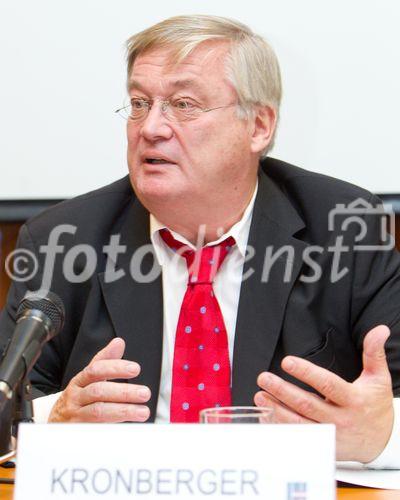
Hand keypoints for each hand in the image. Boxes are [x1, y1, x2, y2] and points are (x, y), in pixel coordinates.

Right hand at [48, 338, 150, 422]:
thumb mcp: (89, 378)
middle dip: (123, 392)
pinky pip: (95, 429)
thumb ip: (105, 361)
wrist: (55, 422)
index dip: (115, 368)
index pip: (96, 370)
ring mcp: (76, 415)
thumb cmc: (78, 398)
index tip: (136, 369)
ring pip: (98, 411)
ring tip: (142, 411)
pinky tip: (127, 426)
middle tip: (145, 393)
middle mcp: (76, 396)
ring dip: (123, 411)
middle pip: (99, 391)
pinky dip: (112, 428)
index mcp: (80, 380)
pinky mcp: (78, 432)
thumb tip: (119, 343)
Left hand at [254, 325, 393, 462]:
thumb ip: (374, 354)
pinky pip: (298, 437)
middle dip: (283, 391)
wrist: (380, 441)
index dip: (307, 373)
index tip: (287, 361)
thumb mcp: (378, 379)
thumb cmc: (375, 405)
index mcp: (354, 400)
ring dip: (276, 410)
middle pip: (307, 405)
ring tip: (260, 395)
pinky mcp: (322, 446)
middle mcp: (341, 419)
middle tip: (264, 378)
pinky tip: (266, 415)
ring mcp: (330, 435)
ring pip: (299, 423)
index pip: (328, 385)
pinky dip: (281, 427)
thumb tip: (380, 330)